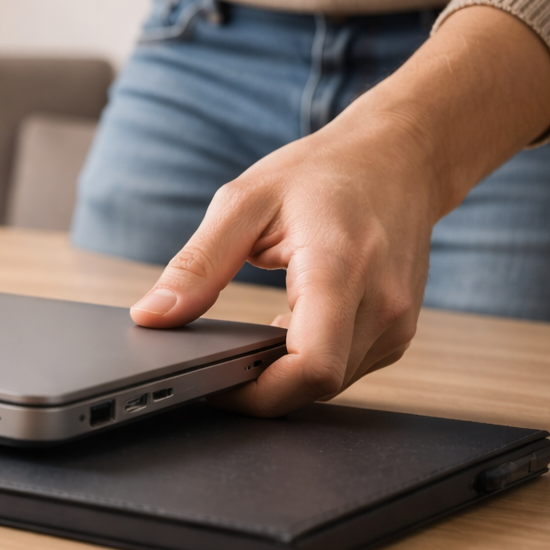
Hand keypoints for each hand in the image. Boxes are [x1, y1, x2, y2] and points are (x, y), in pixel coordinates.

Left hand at [129, 6, 549, 414]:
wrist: (399, 157)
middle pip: (315, 386)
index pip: (310, 367)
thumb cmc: (324, 172)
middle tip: (212, 368)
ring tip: (247, 345)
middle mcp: (382, 302)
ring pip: (330, 386)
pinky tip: (283, 334)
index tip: (211, 384)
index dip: (256, 392)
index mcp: (340, 267)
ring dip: (283, 377)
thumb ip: (197, 264)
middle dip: (259, 388)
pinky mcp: (398, 332)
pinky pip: (345, 370)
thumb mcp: (243, 202)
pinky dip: (307, 364)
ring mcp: (398, 322)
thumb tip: (151, 316)